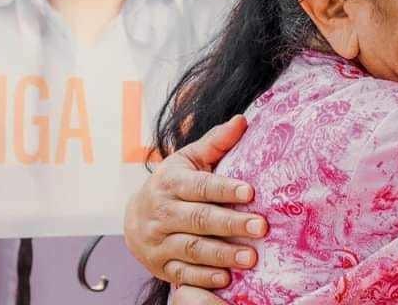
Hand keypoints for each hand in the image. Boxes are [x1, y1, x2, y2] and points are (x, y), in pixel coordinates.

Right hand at [122, 115, 267, 291]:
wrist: (135, 216)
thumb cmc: (174, 182)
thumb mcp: (189, 158)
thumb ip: (216, 142)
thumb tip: (242, 120)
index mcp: (170, 182)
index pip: (200, 186)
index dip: (225, 189)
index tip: (251, 192)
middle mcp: (162, 212)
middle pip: (198, 219)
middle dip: (231, 224)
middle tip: (261, 227)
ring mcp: (158, 241)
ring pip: (191, 248)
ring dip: (222, 254)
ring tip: (252, 257)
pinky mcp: (159, 265)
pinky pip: (182, 274)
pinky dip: (203, 278)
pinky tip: (226, 278)